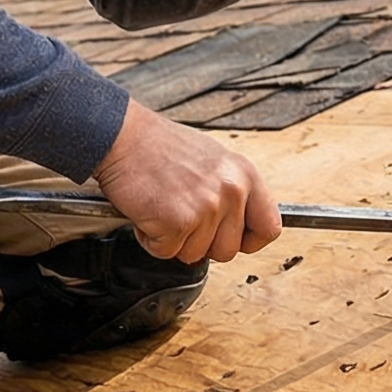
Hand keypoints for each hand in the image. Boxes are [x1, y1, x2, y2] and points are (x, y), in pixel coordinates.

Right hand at [91, 98, 280, 262]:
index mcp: (244, 174)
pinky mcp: (177, 222)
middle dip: (202, 243)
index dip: (249, 241)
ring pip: (196, 255)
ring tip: (163, 207)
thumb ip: (231, 190)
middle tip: (182, 218)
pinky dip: (151, 239)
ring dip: (174, 240)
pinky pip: (166, 252)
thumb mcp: (213, 160)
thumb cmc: (159, 145)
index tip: (234, 240)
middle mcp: (231, 191)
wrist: (122, 136)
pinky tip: (148, 212)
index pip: (269, 227)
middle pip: (229, 250)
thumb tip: (236, 223)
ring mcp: (206, 207)